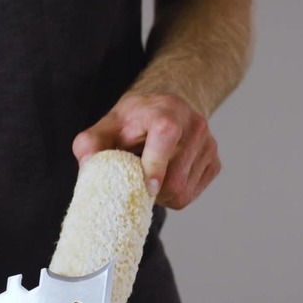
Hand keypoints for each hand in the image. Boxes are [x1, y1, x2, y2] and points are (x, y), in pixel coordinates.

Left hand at [72, 94, 220, 209]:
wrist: (167, 108)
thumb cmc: (134, 120)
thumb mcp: (107, 125)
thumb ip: (89, 144)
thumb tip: (87, 168)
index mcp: (166, 111)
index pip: (166, 136)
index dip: (155, 165)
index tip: (146, 186)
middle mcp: (194, 125)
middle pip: (175, 179)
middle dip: (152, 190)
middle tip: (136, 182)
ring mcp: (208, 145)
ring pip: (184, 192)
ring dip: (162, 194)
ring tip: (150, 176)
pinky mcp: (215, 162)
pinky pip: (192, 194)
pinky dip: (175, 194)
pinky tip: (165, 177)